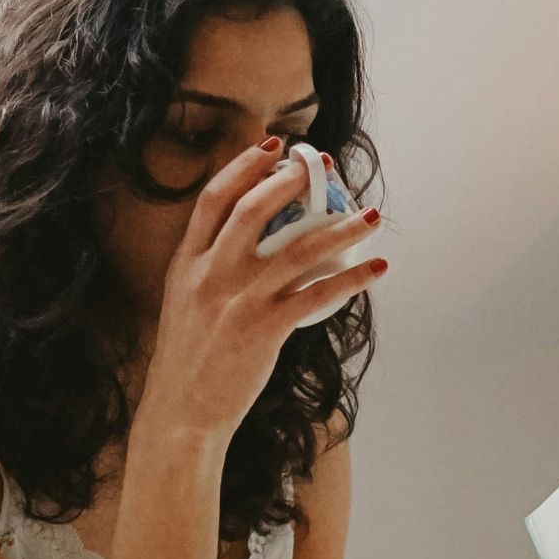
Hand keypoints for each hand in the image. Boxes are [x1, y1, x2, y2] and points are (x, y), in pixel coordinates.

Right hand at [139, 138, 384, 441]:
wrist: (181, 411)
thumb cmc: (188, 360)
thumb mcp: (184, 302)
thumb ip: (210, 268)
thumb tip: (253, 244)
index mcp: (187, 263)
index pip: (214, 199)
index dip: (244, 166)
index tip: (273, 147)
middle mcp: (211, 274)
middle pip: (254, 210)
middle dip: (292, 182)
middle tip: (325, 167)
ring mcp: (238, 300)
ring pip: (298, 249)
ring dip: (341, 228)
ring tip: (371, 216)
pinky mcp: (264, 329)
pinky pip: (318, 295)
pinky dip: (351, 280)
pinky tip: (376, 270)